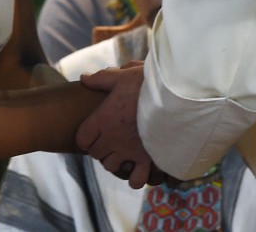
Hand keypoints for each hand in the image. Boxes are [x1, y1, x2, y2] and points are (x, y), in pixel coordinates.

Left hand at [76, 63, 153, 187]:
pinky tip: (140, 166)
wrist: (173, 97)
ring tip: (125, 152)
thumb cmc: (146, 85)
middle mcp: (112, 138)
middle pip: (95, 154)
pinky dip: (136, 177)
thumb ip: (101, 79)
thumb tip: (83, 78)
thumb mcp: (122, 76)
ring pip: (111, 167)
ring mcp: (128, 151)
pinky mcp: (147, 160)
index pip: (82, 139)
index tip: (95, 131)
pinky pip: (136, 180)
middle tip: (112, 139)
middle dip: (101, 148)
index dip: (87, 137)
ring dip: (115, 161)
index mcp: (103, 119)